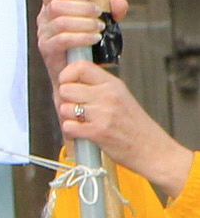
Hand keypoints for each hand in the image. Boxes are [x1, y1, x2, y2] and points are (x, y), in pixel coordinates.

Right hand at [39, 0, 124, 82]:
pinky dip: (81, 37)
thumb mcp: (100, 24)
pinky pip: (63, 39)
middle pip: (56, 5)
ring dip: (84, 23)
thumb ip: (111, 12)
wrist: (78, 74)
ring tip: (100, 28)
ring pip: (60, 22)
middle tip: (99, 14)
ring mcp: (44, 35)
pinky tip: (94, 38)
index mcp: (52, 8)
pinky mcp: (48, 50)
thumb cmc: (86, 45)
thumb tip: (119, 2)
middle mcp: (44, 20)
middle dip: (82, 8)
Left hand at [55, 57, 196, 195]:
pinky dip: (71, 132)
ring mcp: (103, 114)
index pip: (81, 66)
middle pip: (66, 89)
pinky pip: (68, 127)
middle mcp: (108, 96)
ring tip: (83, 123)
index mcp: (113, 85)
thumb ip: (97, 88)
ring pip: (64, 109)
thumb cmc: (135, 127)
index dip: (67, 75)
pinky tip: (83, 133)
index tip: (67, 84)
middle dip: (66, 101)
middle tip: (76, 109)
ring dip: (68, 118)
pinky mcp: (97, 132)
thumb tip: (68, 83)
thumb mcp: (121, 98)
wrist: (153, 150)